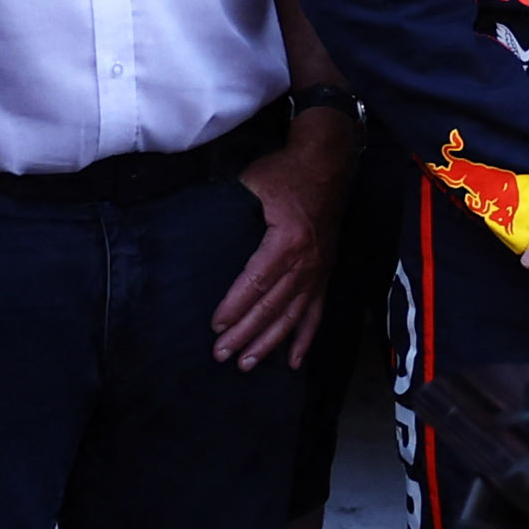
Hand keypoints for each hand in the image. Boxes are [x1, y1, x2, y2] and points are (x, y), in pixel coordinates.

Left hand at [209, 126, 350, 370]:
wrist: (327, 164)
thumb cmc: (286, 172)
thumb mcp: (254, 183)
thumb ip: (233, 208)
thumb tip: (201, 229)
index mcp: (286, 241)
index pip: (256, 283)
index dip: (235, 307)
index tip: (216, 326)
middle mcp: (305, 263)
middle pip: (272, 307)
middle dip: (245, 334)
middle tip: (222, 355)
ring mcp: (317, 271)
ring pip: (292, 316)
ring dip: (269, 343)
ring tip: (247, 364)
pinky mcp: (324, 274)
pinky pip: (316, 313)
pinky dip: (305, 339)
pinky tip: (292, 361)